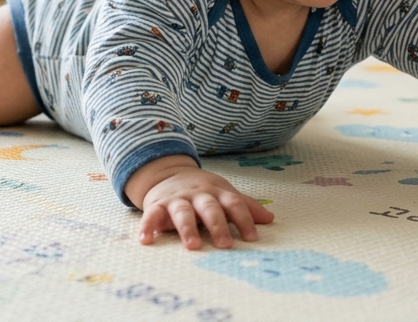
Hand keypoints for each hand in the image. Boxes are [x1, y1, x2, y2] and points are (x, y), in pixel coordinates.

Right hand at [126, 156, 273, 249]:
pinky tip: (146, 240)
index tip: (252, 238)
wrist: (167, 172)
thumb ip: (245, 206)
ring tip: (192, 246)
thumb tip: (270, 219)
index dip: (244, 220)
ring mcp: (177, 199)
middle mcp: (198, 195)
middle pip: (209, 208)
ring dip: (187, 228)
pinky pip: (151, 215)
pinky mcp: (157, 205)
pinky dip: (148, 226)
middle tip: (225, 244)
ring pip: (183, 212)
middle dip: (217, 225)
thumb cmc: (201, 190)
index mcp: (217, 192)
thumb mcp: (223, 192)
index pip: (234, 204)